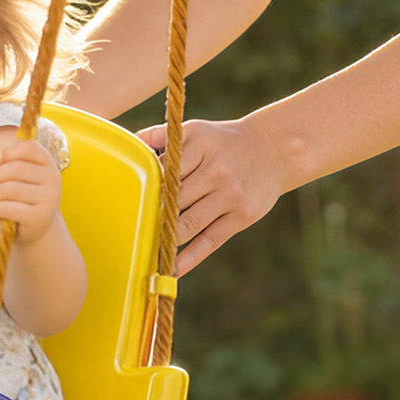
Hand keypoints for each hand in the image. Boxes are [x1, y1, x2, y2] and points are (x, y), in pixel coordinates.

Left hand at [0, 135, 63, 241]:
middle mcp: (53, 179)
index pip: (29, 148)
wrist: (37, 226)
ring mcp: (49, 199)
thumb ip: (8, 160)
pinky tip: (1, 211)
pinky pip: (8, 208)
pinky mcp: (39, 218)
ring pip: (10, 189)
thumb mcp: (20, 173)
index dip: (8, 152)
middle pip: (15, 169)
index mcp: (48, 164)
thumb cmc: (24, 194)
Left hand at [138, 115, 291, 271]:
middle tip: (127, 231)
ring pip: (189, 223)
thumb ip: (158, 135)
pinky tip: (173, 269)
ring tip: (145, 250)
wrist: (274, 150)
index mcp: (199, 146)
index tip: (125, 202)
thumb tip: (126, 146)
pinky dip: (190, 258)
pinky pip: (210, 240)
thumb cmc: (221, 141)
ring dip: (166, 239)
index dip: (145, 188)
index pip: (163, 171)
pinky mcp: (242, 216)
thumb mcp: (194, 130)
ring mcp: (230, 195)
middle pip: (174, 199)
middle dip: (152, 215)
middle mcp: (216, 171)